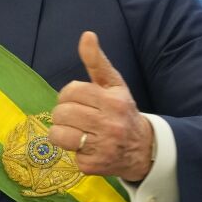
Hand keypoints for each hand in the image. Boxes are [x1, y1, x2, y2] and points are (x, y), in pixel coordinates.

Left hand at [48, 32, 153, 180]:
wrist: (143, 149)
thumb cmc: (122, 111)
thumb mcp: (114, 85)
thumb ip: (97, 61)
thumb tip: (87, 35)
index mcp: (113, 101)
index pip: (71, 92)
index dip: (68, 95)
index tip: (77, 100)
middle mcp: (109, 125)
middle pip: (61, 113)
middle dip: (64, 114)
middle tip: (77, 117)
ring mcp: (102, 147)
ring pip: (58, 135)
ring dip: (61, 133)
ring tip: (76, 131)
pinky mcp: (94, 167)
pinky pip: (67, 154)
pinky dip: (74, 151)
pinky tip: (87, 147)